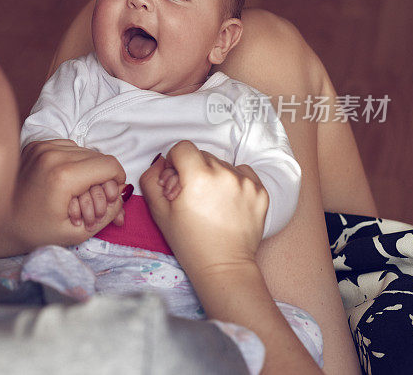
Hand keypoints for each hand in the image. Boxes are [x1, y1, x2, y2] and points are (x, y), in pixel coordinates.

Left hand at [0, 139, 126, 257]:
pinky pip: (68, 148)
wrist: (0, 223)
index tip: (113, 197)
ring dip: (88, 170)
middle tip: (94, 204)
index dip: (118, 181)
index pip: (109, 165)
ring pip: (84, 150)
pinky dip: (73, 162)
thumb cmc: (36, 232)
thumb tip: (122, 193)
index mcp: (63, 175)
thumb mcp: (78, 232)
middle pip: (98, 157)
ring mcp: (41, 146)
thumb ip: (108, 212)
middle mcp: (52, 154)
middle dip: (102, 180)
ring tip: (77, 194)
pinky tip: (64, 183)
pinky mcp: (34, 145)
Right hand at [140, 140, 268, 277]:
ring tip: (211, 202)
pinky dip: (233, 181)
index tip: (176, 182)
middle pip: (202, 155)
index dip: (175, 163)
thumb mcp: (159, 212)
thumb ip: (151, 180)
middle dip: (193, 170)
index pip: (183, 147)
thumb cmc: (189, 242)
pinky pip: (242, 172)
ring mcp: (246, 182)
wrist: (223, 266)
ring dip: (213, 176)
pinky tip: (227, 201)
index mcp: (199, 177)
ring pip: (222, 164)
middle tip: (191, 196)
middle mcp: (225, 174)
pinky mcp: (261, 191)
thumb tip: (160, 163)